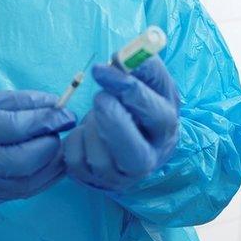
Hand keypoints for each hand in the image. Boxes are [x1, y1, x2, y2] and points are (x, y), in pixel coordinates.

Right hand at [0, 90, 75, 208]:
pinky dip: (44, 176)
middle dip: (50, 143)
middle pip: (27, 160)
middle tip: (59, 128)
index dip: (47, 120)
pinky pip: (27, 190)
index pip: (18, 128)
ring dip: (53, 161)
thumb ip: (19, 101)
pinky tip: (50, 160)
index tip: (66, 112)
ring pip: (32, 180)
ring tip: (57, 142)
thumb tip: (55, 103)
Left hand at [64, 56, 178, 191]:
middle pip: (131, 149)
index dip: (128, 88)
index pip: (155, 114)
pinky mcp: (94, 183)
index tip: (103, 67)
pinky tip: (86, 134)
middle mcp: (148, 160)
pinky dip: (75, 140)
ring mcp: (121, 177)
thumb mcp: (151, 85)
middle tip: (99, 96)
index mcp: (166, 130)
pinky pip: (76, 160)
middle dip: (110, 118)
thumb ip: (143, 68)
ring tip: (97, 115)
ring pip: (99, 156)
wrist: (132, 142)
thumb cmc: (140, 106)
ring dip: (91, 127)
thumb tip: (122, 57)